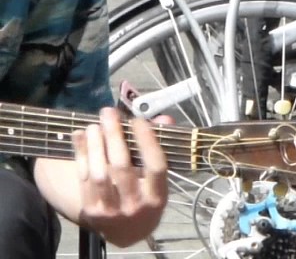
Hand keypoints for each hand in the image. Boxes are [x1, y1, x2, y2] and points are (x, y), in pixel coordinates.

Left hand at [74, 108, 171, 246]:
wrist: (128, 232)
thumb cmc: (147, 197)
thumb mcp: (158, 179)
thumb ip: (161, 147)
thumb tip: (164, 118)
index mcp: (157, 197)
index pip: (155, 166)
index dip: (146, 141)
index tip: (136, 120)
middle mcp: (135, 205)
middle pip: (122, 167)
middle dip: (114, 136)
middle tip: (109, 113)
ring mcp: (111, 210)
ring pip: (100, 174)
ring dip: (95, 146)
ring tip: (94, 124)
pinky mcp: (90, 212)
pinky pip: (83, 180)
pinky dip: (81, 156)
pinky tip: (80, 137)